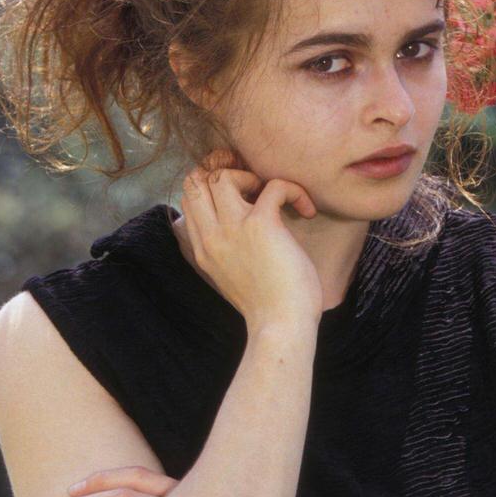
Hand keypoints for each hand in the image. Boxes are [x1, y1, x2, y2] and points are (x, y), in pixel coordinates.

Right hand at [180, 149, 324, 333]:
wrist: (281, 326)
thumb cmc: (267, 305)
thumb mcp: (231, 277)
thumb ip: (225, 251)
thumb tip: (240, 229)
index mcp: (203, 248)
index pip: (189, 198)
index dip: (211, 184)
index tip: (241, 192)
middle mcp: (211, 236)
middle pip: (196, 181)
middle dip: (223, 171)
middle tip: (255, 184)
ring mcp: (233, 229)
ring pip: (223, 176)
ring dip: (252, 176)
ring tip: (274, 197)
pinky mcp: (261, 225)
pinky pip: (273, 186)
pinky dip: (293, 190)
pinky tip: (306, 209)